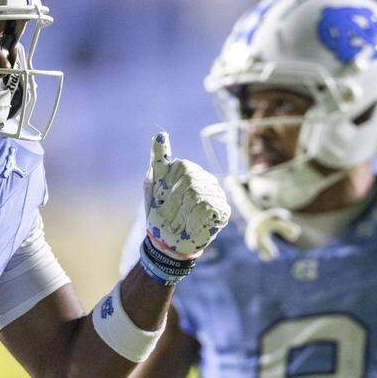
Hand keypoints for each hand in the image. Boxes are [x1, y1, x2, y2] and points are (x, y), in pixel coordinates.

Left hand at [143, 132, 229, 260]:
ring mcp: (216, 194)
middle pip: (189, 181)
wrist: (167, 243)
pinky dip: (192, 222)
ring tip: (177, 225)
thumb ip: (159, 160)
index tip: (161, 200)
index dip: (168, 187)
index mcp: (189, 170)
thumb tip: (160, 134)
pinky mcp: (223, 210)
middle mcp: (205, 179)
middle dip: (173, 203)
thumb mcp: (153, 185)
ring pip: (197, 196)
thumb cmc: (158, 213)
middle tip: (168, 217)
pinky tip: (189, 228)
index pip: (182, 167)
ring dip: (181, 215)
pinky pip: (207, 209)